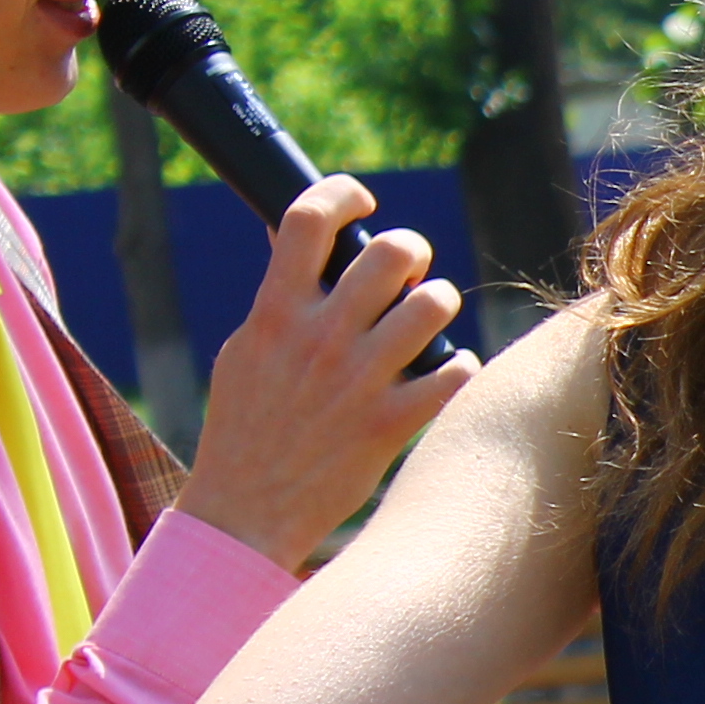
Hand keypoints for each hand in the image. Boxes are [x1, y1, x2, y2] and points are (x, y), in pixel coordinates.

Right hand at [175, 175, 476, 569]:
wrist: (245, 510)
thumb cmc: (245, 427)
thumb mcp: (246, 351)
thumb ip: (278, 299)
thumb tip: (299, 238)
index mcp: (275, 314)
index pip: (308, 221)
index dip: (342, 192)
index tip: (362, 199)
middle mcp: (319, 339)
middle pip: (391, 252)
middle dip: (410, 250)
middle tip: (408, 270)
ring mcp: (358, 381)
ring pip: (433, 304)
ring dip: (438, 302)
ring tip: (427, 318)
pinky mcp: (391, 424)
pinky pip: (454, 371)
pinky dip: (459, 366)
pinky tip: (446, 372)